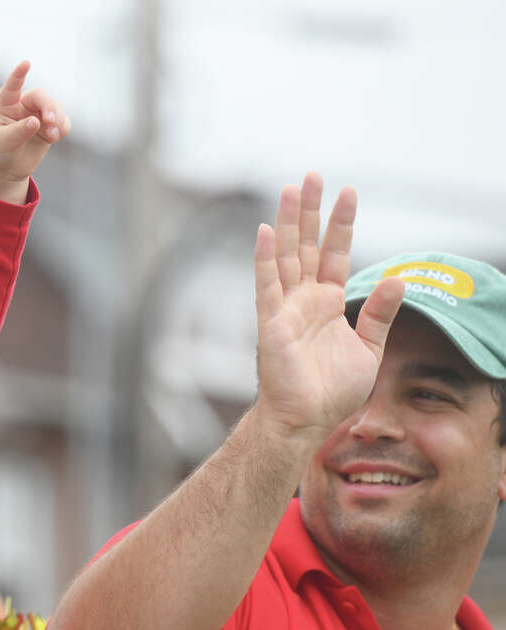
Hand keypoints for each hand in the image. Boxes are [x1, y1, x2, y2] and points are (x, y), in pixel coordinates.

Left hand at [0, 60, 70, 203]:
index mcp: (6, 105)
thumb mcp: (3, 142)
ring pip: (55, 108)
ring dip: (58, 119)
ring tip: (52, 135)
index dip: (19, 75)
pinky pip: (63, 123)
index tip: (26, 63)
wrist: (4, 172)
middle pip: (41, 97)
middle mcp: (23, 107)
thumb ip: (19, 131)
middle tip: (50, 121)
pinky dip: (62, 128)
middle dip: (49, 107)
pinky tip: (55, 137)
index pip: (12, 87)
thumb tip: (36, 122)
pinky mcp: (48, 129)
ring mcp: (38, 116)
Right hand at [252, 173, 403, 441]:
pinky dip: (265, 259)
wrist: (306, 420)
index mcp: (326, 303)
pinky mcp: (271, 323)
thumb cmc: (331, 391)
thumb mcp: (368, 349)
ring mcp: (285, 309)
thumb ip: (379, 314)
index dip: (341, 224)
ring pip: (286, 256)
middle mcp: (304, 299)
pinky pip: (267, 286)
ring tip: (291, 188)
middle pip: (307, 245)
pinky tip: (267, 232)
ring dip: (289, 222)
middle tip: (312, 176)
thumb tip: (397, 278)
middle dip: (310, 210)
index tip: (348, 192)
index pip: (335, 254)